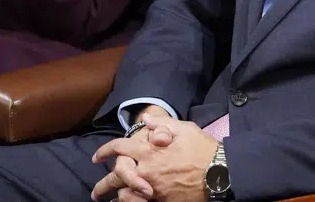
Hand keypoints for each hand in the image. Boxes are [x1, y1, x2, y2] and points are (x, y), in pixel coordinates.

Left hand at [92, 116, 217, 201]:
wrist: (218, 172)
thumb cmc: (202, 148)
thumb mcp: (184, 128)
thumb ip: (162, 124)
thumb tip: (146, 120)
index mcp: (149, 148)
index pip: (119, 147)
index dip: (105, 151)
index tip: (97, 157)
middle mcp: (146, 168)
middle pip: (115, 176)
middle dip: (103, 184)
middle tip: (97, 190)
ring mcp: (152, 187)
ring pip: (123, 194)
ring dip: (113, 197)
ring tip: (107, 201)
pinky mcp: (159, 199)